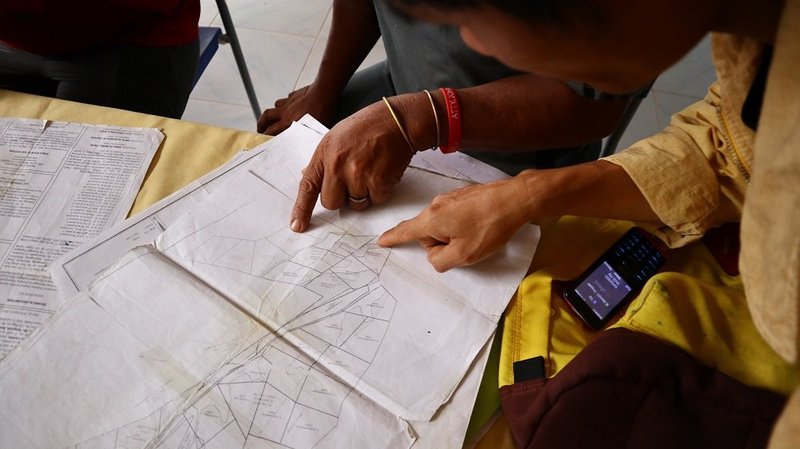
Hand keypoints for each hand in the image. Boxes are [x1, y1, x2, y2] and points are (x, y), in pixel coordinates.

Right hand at [257, 85, 335, 134]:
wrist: (325, 92)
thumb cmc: (324, 112)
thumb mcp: (316, 130)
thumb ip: (308, 137)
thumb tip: (309, 144)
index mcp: (289, 123)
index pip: (271, 131)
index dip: (265, 136)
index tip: (263, 139)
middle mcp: (285, 113)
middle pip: (266, 117)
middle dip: (261, 124)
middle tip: (261, 129)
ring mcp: (289, 102)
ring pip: (275, 106)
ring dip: (274, 112)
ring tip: (274, 117)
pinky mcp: (295, 95)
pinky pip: (287, 99)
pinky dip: (287, 102)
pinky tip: (291, 105)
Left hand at [290, 100, 417, 231]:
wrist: (397, 122)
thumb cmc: (368, 127)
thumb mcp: (337, 136)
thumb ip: (323, 159)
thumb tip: (308, 176)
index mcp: (325, 153)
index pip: (308, 186)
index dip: (302, 209)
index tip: (297, 226)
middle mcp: (338, 166)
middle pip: (331, 203)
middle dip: (341, 198)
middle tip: (354, 180)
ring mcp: (358, 175)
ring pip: (355, 205)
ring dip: (363, 195)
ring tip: (370, 171)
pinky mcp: (378, 183)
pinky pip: (375, 201)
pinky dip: (380, 192)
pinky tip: (382, 172)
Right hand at [377, 177, 533, 271]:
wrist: (516, 199)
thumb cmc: (489, 227)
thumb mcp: (464, 255)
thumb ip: (440, 261)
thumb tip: (435, 256)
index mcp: (432, 219)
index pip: (406, 231)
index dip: (393, 239)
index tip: (381, 241)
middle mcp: (437, 205)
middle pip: (429, 232)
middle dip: (442, 243)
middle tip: (466, 245)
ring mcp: (451, 198)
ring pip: (444, 225)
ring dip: (455, 235)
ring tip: (479, 234)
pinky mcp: (464, 195)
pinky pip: (456, 216)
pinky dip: (464, 225)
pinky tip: (482, 225)